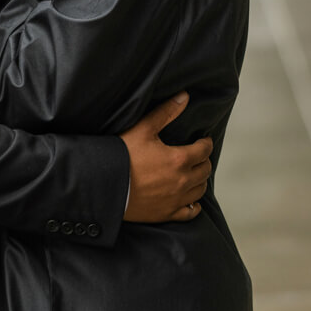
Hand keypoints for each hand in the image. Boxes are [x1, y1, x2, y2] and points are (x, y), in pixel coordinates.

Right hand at [120, 93, 212, 222]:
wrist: (104, 185)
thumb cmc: (122, 154)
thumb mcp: (143, 128)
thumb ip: (166, 112)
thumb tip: (185, 96)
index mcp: (179, 160)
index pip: (203, 150)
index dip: (206, 143)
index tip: (204, 140)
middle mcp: (181, 182)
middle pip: (205, 171)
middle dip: (204, 160)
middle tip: (199, 155)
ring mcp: (174, 200)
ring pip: (199, 191)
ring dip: (200, 180)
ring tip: (195, 174)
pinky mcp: (165, 214)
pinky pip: (189, 213)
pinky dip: (194, 206)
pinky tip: (191, 201)